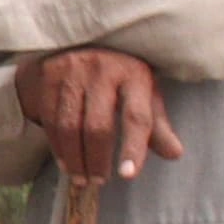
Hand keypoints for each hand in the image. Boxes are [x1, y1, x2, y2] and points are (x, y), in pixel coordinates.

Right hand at [15, 46, 184, 184]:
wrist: (77, 42)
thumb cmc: (118, 75)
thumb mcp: (143, 92)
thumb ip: (156, 123)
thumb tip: (175, 154)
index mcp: (134, 74)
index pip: (136, 116)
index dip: (133, 147)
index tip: (128, 175)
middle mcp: (102, 71)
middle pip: (98, 126)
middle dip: (98, 159)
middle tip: (100, 181)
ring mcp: (71, 73)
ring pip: (70, 127)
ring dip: (75, 158)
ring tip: (82, 178)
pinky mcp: (48, 78)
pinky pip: (50, 121)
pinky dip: (58, 148)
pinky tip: (66, 163)